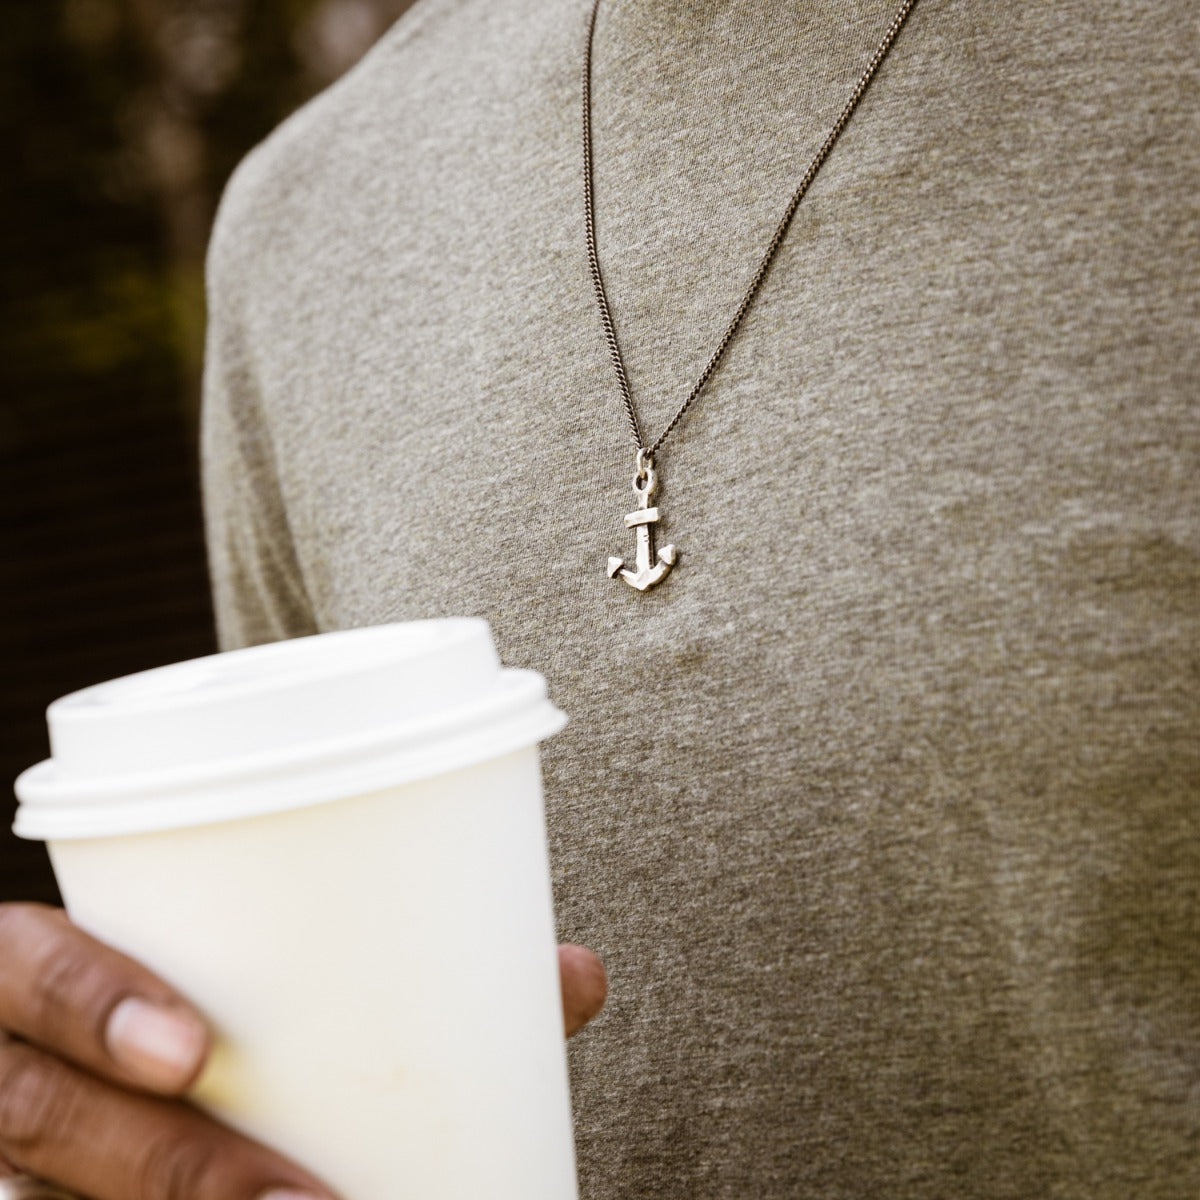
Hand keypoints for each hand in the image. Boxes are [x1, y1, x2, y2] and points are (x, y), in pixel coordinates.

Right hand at [0, 904, 606, 1199]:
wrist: (113, 1036)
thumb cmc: (198, 984)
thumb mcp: (256, 960)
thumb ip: (397, 961)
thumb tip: (575, 974)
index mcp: (43, 970)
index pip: (22, 970)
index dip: (85, 1002)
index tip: (191, 1052)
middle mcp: (13, 1066)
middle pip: (40, 1123)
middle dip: (170, 1172)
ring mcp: (21, 1156)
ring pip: (49, 1194)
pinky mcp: (56, 1193)